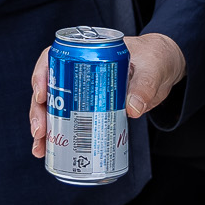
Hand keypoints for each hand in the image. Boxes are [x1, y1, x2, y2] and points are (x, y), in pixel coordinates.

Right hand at [28, 33, 184, 157]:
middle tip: (40, 131)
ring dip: (44, 129)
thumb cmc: (154, 58)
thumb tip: (133, 109)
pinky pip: (69, 122)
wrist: (165, 69)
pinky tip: (52, 153)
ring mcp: (82, 92)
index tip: (40, 95)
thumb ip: (144, 85)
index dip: (41, 75)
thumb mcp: (152, 68)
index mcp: (86, 52)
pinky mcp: (91, 109)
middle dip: (38, 111)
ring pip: (54, 108)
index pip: (54, 58)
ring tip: (40, 149)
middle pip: (49, 89)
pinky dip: (60, 138)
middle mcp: (78, 71)